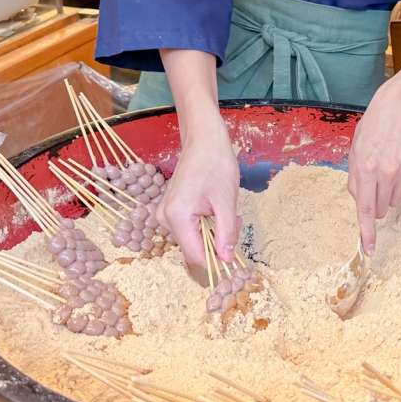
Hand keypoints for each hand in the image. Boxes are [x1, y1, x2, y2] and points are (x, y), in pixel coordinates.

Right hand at [153, 49, 240, 264]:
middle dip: (216, 244)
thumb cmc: (216, 165)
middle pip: (192, 248)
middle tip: (235, 224)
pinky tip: (215, 210)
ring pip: (191, 239)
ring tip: (226, 213)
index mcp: (177, 217)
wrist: (203, 140)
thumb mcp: (226, 202)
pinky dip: (204, 226)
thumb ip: (226, 234)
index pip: (195, 256)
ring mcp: (164, 213)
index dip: (216, 261)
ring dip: (211, 234)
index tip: (235, 258)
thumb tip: (227, 260)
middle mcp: (164, 218)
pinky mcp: (169, 209)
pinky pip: (188, 228)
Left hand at [348, 51, 400, 253]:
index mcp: (365, 169)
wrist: (396, 109)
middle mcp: (386, 171)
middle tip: (374, 182)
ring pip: (395, 203)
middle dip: (375, 202)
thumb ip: (355, 183)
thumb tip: (363, 206)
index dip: (367, 232)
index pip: (366, 209)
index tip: (369, 249)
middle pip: (381, 209)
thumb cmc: (371, 132)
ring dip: (388, 194)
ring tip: (386, 170)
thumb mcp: (354, 155)